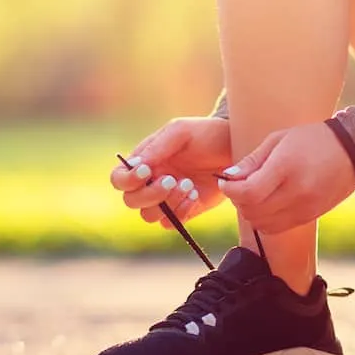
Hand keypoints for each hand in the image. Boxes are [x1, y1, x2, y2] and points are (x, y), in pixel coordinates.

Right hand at [108, 117, 231, 227]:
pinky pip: (171, 223)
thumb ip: (156, 147)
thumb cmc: (206, 134)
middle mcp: (151, 182)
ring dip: (168, 202)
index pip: (119, 179)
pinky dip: (180, 212)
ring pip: (149, 215)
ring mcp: (167, 199)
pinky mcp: (184, 210)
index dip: (127, 180)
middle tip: (172, 179)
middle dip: (150, 194)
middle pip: (131, 201)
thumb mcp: (180, 131)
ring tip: (189, 185)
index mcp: (144, 162)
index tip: (147, 171)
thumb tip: (134, 165)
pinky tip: (195, 195)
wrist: (235, 147)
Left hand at [218, 121, 354, 234]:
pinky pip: (277, 228)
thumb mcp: (279, 139)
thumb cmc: (312, 140)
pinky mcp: (310, 217)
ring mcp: (304, 207)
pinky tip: (269, 203)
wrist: (354, 152)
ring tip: (255, 195)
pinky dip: (265, 220)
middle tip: (239, 186)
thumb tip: (229, 177)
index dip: (230, 190)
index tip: (226, 181)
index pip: (248, 192)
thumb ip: (252, 161)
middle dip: (238, 200)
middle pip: (252, 210)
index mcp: (286, 167)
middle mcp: (296, 192)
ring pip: (262, 224)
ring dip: (251, 212)